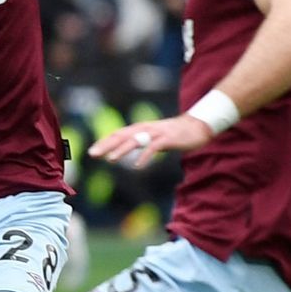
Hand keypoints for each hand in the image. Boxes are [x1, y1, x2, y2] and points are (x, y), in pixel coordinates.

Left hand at [91, 115, 213, 168]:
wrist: (199, 125)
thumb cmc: (175, 133)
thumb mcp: (154, 137)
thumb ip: (141, 142)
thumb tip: (127, 150)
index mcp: (141, 128)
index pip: (118, 134)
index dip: (105, 142)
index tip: (92, 151)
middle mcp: (146, 128)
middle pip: (122, 136)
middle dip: (106, 145)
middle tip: (92, 154)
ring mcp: (157, 133)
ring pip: (135, 140)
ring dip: (121, 150)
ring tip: (110, 159)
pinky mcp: (168, 139)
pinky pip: (154, 147)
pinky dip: (145, 156)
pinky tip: (138, 166)